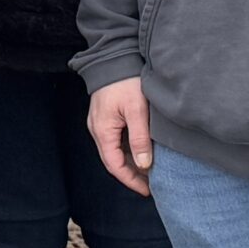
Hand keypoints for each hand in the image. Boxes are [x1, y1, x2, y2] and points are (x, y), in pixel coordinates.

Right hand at [86, 77, 152, 195]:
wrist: (114, 57)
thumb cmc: (125, 81)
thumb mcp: (136, 110)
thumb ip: (140, 139)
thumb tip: (144, 165)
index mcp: (103, 131)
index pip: (114, 166)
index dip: (131, 181)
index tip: (148, 190)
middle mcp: (97, 129)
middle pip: (113, 160)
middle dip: (131, 174)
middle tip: (151, 184)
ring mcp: (100, 122)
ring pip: (114, 151)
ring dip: (130, 162)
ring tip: (149, 170)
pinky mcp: (105, 116)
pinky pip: (115, 140)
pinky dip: (127, 150)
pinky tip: (141, 150)